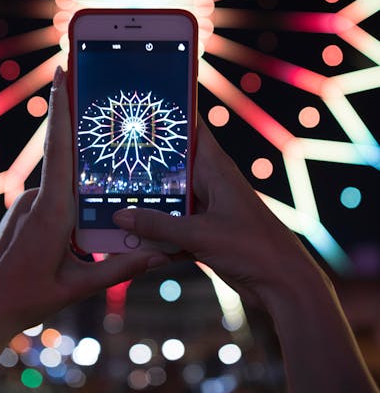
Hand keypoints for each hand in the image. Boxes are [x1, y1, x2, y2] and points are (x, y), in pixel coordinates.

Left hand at [0, 66, 167, 340]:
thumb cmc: (26, 298)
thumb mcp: (78, 286)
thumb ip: (121, 268)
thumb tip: (160, 254)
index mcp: (52, 209)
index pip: (60, 146)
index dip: (62, 106)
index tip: (62, 70)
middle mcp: (38, 199)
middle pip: (71, 163)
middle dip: (91, 145)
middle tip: (115, 125)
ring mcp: (27, 205)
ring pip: (66, 187)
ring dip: (86, 191)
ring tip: (104, 209)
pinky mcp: (24, 214)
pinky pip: (55, 198)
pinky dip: (73, 204)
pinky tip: (80, 230)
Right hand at [113, 115, 326, 314]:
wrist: (282, 285)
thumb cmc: (253, 248)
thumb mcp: (200, 234)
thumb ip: (159, 225)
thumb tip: (120, 214)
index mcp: (216, 170)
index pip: (193, 130)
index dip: (171, 116)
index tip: (141, 107)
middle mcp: (211, 186)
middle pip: (173, 168)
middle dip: (145, 166)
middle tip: (109, 158)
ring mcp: (208, 212)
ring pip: (169, 202)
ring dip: (146, 207)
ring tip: (110, 202)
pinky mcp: (205, 236)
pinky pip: (173, 230)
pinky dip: (156, 236)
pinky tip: (131, 243)